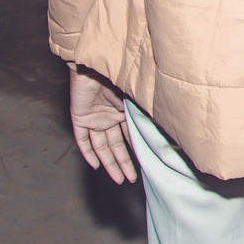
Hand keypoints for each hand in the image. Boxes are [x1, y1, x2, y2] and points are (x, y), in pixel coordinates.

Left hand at [68, 66, 136, 184]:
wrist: (94, 64)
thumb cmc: (118, 75)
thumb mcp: (136, 97)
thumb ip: (144, 113)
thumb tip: (164, 126)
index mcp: (123, 111)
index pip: (130, 135)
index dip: (136, 149)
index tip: (145, 163)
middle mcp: (109, 116)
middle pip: (116, 145)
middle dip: (123, 163)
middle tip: (131, 178)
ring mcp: (94, 118)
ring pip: (102, 146)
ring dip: (109, 163)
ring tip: (118, 178)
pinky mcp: (80, 118)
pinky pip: (82, 139)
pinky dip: (88, 152)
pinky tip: (96, 166)